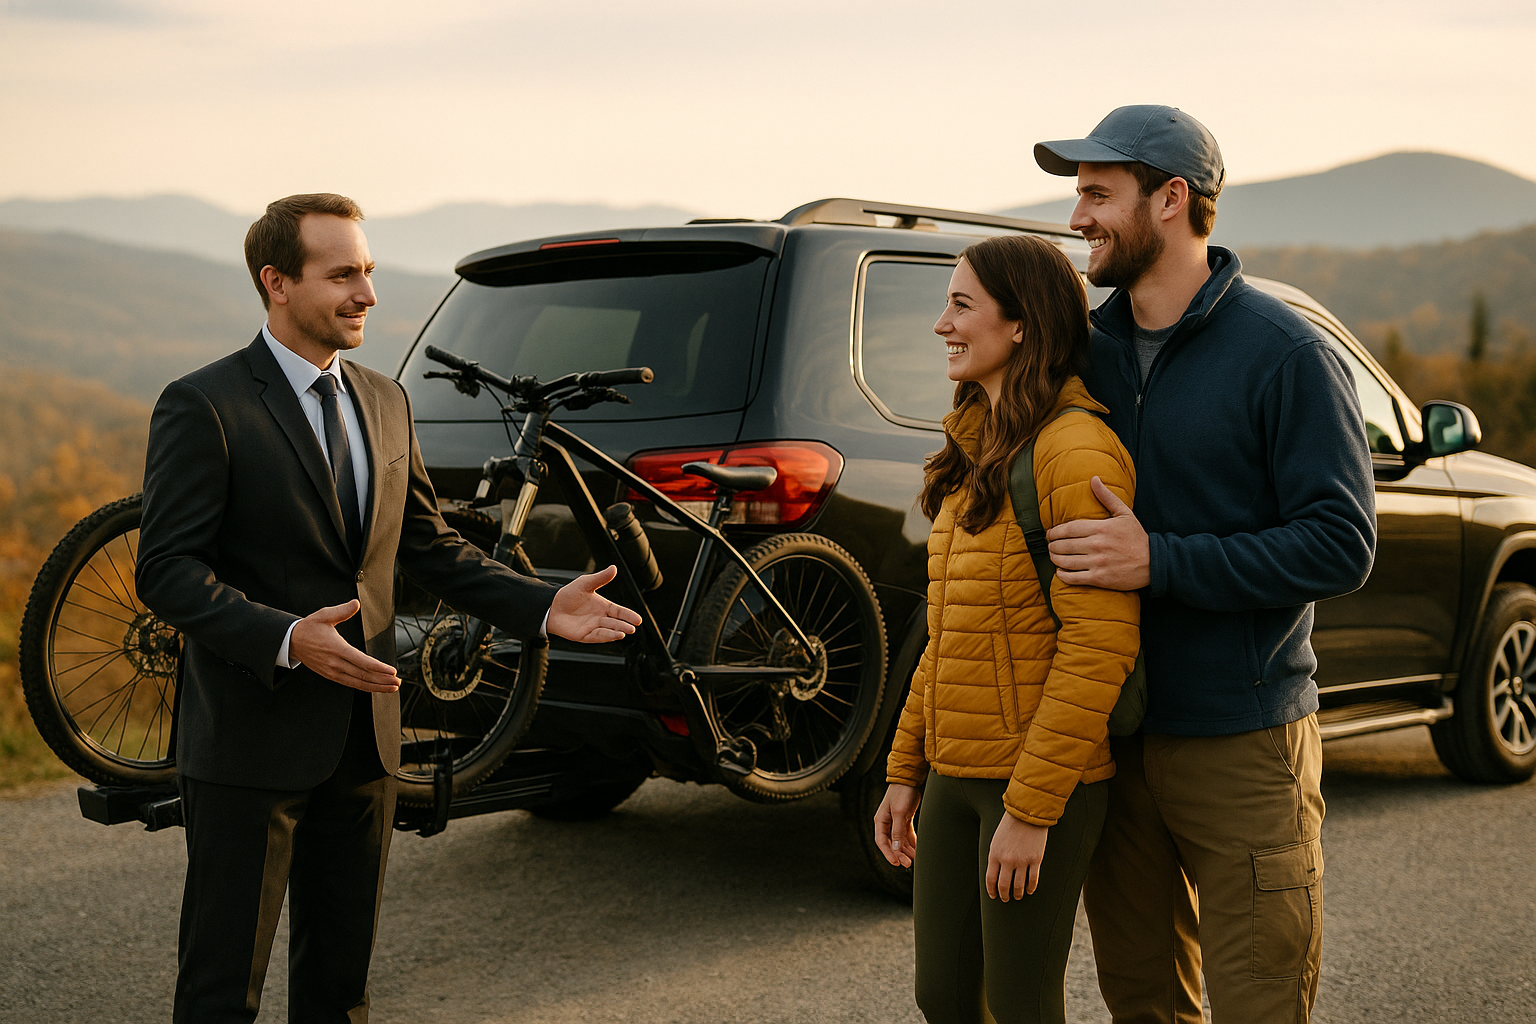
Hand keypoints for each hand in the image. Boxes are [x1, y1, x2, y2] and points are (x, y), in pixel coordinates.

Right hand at [289, 600, 399, 691]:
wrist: (291, 641)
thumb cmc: (309, 628)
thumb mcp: (324, 615)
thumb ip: (341, 611)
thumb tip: (356, 603)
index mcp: (336, 648)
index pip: (361, 661)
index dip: (377, 668)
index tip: (391, 670)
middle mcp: (335, 663)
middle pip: (362, 675)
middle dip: (382, 680)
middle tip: (397, 681)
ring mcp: (332, 671)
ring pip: (358, 682)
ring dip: (376, 686)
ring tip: (391, 686)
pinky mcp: (330, 675)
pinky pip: (350, 684)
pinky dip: (364, 687)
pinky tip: (375, 687)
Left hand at [546, 564, 642, 642]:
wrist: (550, 606)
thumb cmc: (568, 594)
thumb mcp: (585, 583)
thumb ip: (600, 578)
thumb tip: (614, 568)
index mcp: (603, 606)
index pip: (619, 612)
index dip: (628, 615)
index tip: (638, 620)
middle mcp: (600, 618)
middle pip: (615, 623)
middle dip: (624, 625)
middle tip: (632, 628)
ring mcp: (592, 627)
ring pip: (608, 631)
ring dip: (617, 632)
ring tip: (625, 632)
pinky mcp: (584, 636)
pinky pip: (597, 636)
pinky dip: (606, 637)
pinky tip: (614, 636)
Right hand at [874, 783, 921, 867]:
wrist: (910, 779)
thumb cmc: (901, 792)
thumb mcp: (899, 812)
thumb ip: (897, 831)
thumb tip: (895, 848)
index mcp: (881, 821)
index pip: (882, 842)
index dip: (888, 854)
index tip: (896, 863)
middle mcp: (887, 823)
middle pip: (891, 843)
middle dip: (899, 854)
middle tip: (908, 863)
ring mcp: (896, 822)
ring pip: (900, 841)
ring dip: (906, 850)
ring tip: (914, 859)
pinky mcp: (905, 819)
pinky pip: (906, 835)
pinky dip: (911, 843)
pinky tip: (917, 850)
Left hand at [987, 812, 1047, 900]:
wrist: (1027, 814)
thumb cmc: (1009, 826)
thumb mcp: (996, 841)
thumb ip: (995, 857)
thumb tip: (995, 875)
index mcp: (995, 854)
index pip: (990, 879)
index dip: (992, 890)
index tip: (994, 896)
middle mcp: (1008, 860)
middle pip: (1004, 885)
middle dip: (1004, 895)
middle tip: (1006, 899)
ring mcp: (1022, 861)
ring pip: (1019, 886)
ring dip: (1017, 894)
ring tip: (1017, 896)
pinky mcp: (1036, 859)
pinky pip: (1033, 879)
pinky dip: (1031, 888)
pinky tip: (1029, 891)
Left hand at [1045, 476, 1149, 590]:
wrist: (1153, 563)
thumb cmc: (1137, 537)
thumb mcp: (1125, 513)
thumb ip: (1107, 497)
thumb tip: (1093, 479)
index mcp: (1101, 528)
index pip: (1069, 529)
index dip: (1055, 531)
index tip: (1050, 533)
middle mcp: (1097, 545)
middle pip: (1064, 545)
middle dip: (1053, 545)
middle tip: (1050, 545)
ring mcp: (1098, 563)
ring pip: (1066, 562)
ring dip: (1055, 559)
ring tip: (1053, 556)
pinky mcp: (1100, 578)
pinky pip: (1074, 578)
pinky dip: (1063, 576)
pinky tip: (1061, 572)